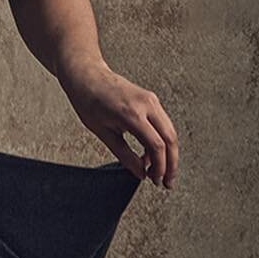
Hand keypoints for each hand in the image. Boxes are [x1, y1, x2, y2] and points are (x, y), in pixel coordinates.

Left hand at [60, 61, 178, 187]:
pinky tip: (150, 155)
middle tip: (166, 182)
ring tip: (159, 172)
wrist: (87, 76)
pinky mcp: (151, 99)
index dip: (159, 166)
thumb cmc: (89, 102)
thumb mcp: (103, 133)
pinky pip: (162, 123)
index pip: (156, 145)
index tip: (155, 180)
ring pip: (170, 131)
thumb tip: (140, 173)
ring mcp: (151, 100)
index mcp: (132, 114)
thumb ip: (124, 155)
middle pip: (170, 138)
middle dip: (171, 163)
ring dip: (168, 153)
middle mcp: (146, 104)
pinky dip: (161, 140)